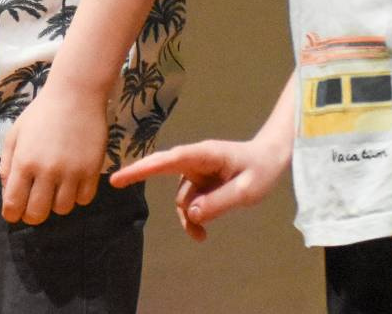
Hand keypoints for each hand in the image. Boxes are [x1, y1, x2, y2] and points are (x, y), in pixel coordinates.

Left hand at [0, 84, 107, 224]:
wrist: (76, 94)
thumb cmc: (41, 113)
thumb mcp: (16, 134)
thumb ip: (7, 164)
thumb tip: (8, 192)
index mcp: (24, 162)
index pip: (13, 204)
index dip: (11, 214)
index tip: (14, 213)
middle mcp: (47, 171)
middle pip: (37, 214)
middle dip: (32, 216)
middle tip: (34, 207)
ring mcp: (71, 172)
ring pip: (62, 210)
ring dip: (56, 204)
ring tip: (55, 190)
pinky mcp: (92, 170)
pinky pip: (84, 200)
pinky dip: (77, 197)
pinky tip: (73, 184)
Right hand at [110, 136, 282, 240]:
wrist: (271, 158)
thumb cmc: (261, 168)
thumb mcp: (247, 190)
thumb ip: (219, 203)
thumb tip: (191, 214)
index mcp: (204, 155)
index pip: (169, 160)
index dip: (144, 168)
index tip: (120, 176)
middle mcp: (194, 161)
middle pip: (167, 177)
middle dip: (153, 187)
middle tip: (129, 192)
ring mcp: (195, 172)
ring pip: (181, 199)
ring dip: (189, 219)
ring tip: (203, 237)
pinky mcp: (198, 182)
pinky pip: (189, 204)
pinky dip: (194, 218)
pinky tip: (203, 232)